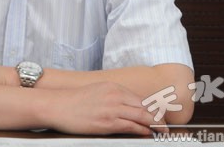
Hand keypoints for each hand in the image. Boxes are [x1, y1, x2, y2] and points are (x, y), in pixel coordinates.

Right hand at [45, 81, 168, 135]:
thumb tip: (128, 108)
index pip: (140, 100)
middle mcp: (115, 96)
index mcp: (113, 87)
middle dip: (158, 119)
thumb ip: (113, 98)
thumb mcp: (97, 92)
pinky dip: (143, 131)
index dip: (153, 110)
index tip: (160, 118)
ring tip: (162, 132)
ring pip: (142, 117)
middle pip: (145, 107)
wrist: (57, 105)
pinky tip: (147, 134)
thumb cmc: (74, 102)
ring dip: (155, 126)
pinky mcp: (107, 122)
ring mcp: (112, 109)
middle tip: (166, 127)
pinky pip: (131, 126)